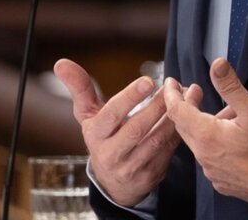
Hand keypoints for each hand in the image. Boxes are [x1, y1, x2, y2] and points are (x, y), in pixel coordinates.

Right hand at [54, 59, 200, 206]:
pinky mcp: (151, 175)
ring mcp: (131, 167)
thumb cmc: (101, 137)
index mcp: (95, 135)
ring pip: (156, 140)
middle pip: (137, 128)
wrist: (113, 184)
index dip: (130, 98)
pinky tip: (187, 114)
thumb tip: (61, 63)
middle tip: (173, 86)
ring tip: (185, 95)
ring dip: (173, 116)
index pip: (112, 114)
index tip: (148, 81)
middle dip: (157, 105)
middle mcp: (111, 154)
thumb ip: (80, 88)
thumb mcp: (88, 115)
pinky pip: (168, 151)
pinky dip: (179, 130)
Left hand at [164, 57, 247, 218]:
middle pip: (184, 127)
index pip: (176, 112)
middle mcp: (204, 156)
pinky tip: (231, 137)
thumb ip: (231, 86)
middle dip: (187, 106)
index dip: (171, 94)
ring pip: (198, 142)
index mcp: (208, 136)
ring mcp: (212, 172)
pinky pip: (209, 157)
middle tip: (195, 91)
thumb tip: (217, 64)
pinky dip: (213, 142)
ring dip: (204, 124)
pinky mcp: (221, 182)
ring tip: (228, 113)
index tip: (170, 83)